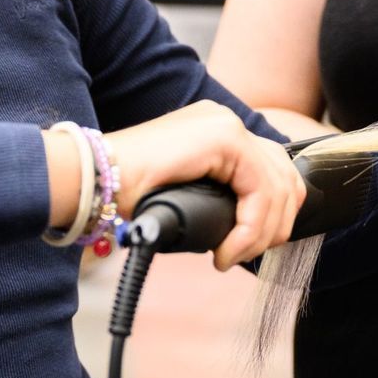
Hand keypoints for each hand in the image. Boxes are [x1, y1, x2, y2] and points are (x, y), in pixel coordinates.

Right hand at [105, 102, 306, 270]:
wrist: (94, 181)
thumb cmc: (129, 196)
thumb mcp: (189, 196)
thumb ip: (220, 201)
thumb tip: (256, 231)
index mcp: (219, 131)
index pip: (274, 170)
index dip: (276, 215)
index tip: (252, 248)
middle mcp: (226, 121)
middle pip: (284, 176)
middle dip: (276, 226)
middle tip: (243, 255)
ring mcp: (226, 125)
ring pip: (276, 187)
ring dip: (260, 234)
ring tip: (231, 256)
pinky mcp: (223, 138)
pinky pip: (258, 191)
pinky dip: (249, 229)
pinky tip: (226, 251)